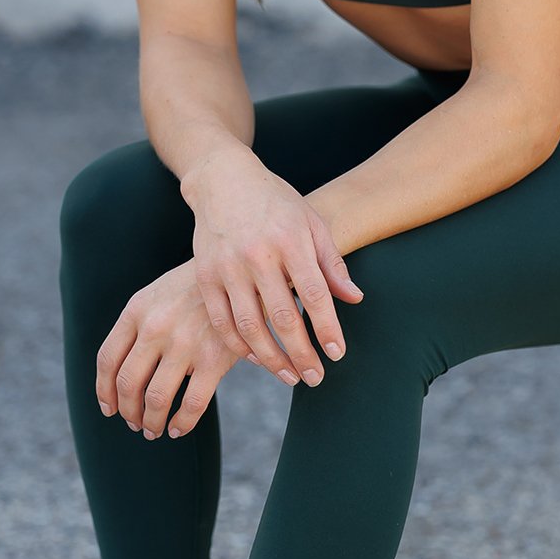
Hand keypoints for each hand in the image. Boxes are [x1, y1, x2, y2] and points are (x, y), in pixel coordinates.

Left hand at [95, 258, 248, 438]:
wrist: (239, 274)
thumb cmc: (193, 289)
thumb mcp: (156, 295)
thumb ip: (135, 327)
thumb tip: (116, 374)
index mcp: (137, 310)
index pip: (108, 359)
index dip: (104, 391)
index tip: (109, 409)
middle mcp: (155, 327)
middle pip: (128, 383)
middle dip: (127, 411)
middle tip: (134, 423)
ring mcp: (184, 343)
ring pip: (155, 399)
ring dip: (150, 422)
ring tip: (153, 430)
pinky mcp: (214, 358)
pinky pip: (191, 405)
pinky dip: (181, 424)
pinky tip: (178, 429)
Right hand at [182, 142, 363, 388]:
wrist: (223, 180)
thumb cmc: (276, 202)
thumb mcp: (311, 223)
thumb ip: (332, 263)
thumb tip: (354, 299)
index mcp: (290, 240)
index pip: (314, 293)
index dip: (327, 327)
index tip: (337, 353)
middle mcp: (258, 254)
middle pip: (282, 316)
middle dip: (301, 353)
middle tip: (315, 378)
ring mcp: (227, 266)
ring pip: (250, 326)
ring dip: (271, 359)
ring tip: (290, 376)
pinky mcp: (204, 275)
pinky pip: (222, 322)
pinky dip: (239, 346)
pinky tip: (257, 359)